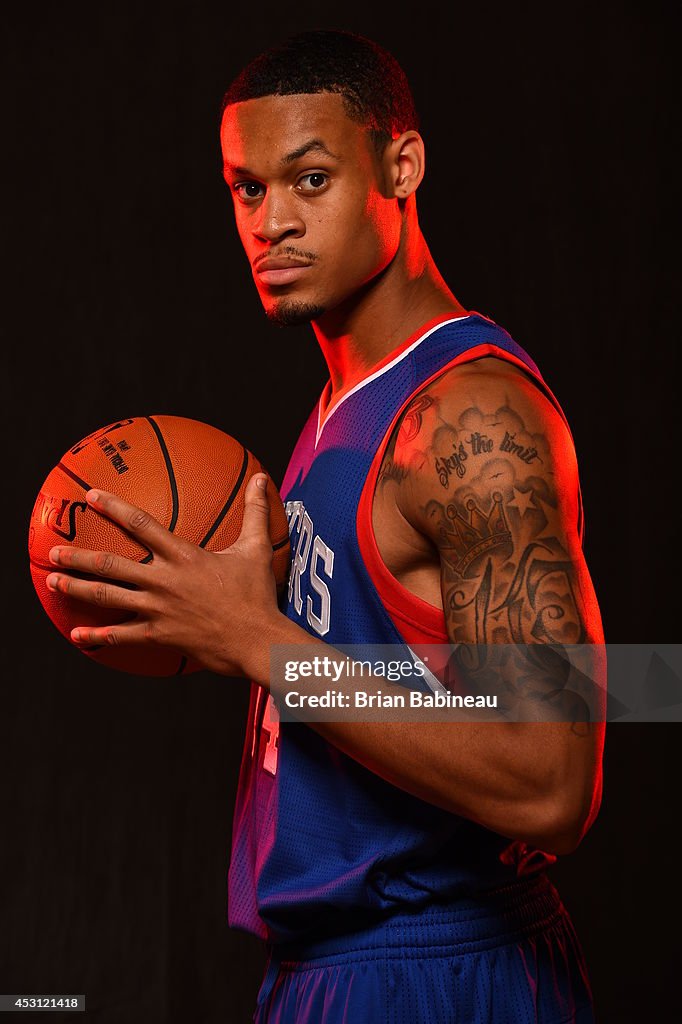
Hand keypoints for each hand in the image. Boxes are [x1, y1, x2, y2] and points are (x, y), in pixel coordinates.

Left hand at [45, 474, 281, 676]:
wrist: (257, 639)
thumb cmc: (258, 595)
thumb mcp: (257, 548)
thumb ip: (255, 511)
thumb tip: (262, 477)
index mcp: (183, 556)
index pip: (140, 524)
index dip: (113, 507)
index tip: (91, 496)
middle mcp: (164, 580)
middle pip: (110, 564)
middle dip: (78, 557)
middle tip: (54, 552)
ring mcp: (158, 609)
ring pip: (107, 597)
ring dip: (76, 589)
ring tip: (53, 582)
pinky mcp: (159, 635)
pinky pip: (121, 636)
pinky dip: (97, 637)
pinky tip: (77, 636)